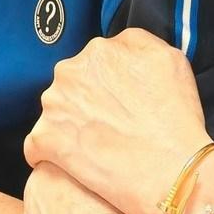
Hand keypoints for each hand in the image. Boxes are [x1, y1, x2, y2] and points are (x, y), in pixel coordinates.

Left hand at [23, 29, 209, 213]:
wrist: (171, 169)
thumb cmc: (176, 118)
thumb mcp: (171, 58)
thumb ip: (138, 43)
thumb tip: (118, 47)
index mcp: (100, 49)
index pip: (97, 62)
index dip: (111, 85)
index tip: (122, 104)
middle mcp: (70, 70)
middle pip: (74, 85)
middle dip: (87, 102)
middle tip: (111, 127)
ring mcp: (54, 105)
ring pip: (56, 112)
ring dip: (69, 127)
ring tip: (96, 148)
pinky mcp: (44, 139)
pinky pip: (37, 146)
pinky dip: (50, 155)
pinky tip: (73, 166)